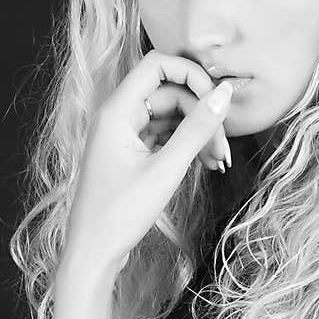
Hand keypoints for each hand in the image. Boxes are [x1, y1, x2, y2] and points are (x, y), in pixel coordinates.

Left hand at [64, 51, 233, 276]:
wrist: (93, 254)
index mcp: (117, 111)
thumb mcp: (165, 170)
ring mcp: (123, 136)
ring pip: (170, 117)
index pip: (158, 65)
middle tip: (224, 149)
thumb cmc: (119, 214)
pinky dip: (185, 147)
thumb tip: (224, 94)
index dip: (192, 74)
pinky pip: (164, 137)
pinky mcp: (130, 155)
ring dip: (197, 134)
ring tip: (220, 162)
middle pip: (169, 94)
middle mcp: (117, 117)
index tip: (218, 100)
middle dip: (201, 115)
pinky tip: (206, 165)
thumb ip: (196, 129)